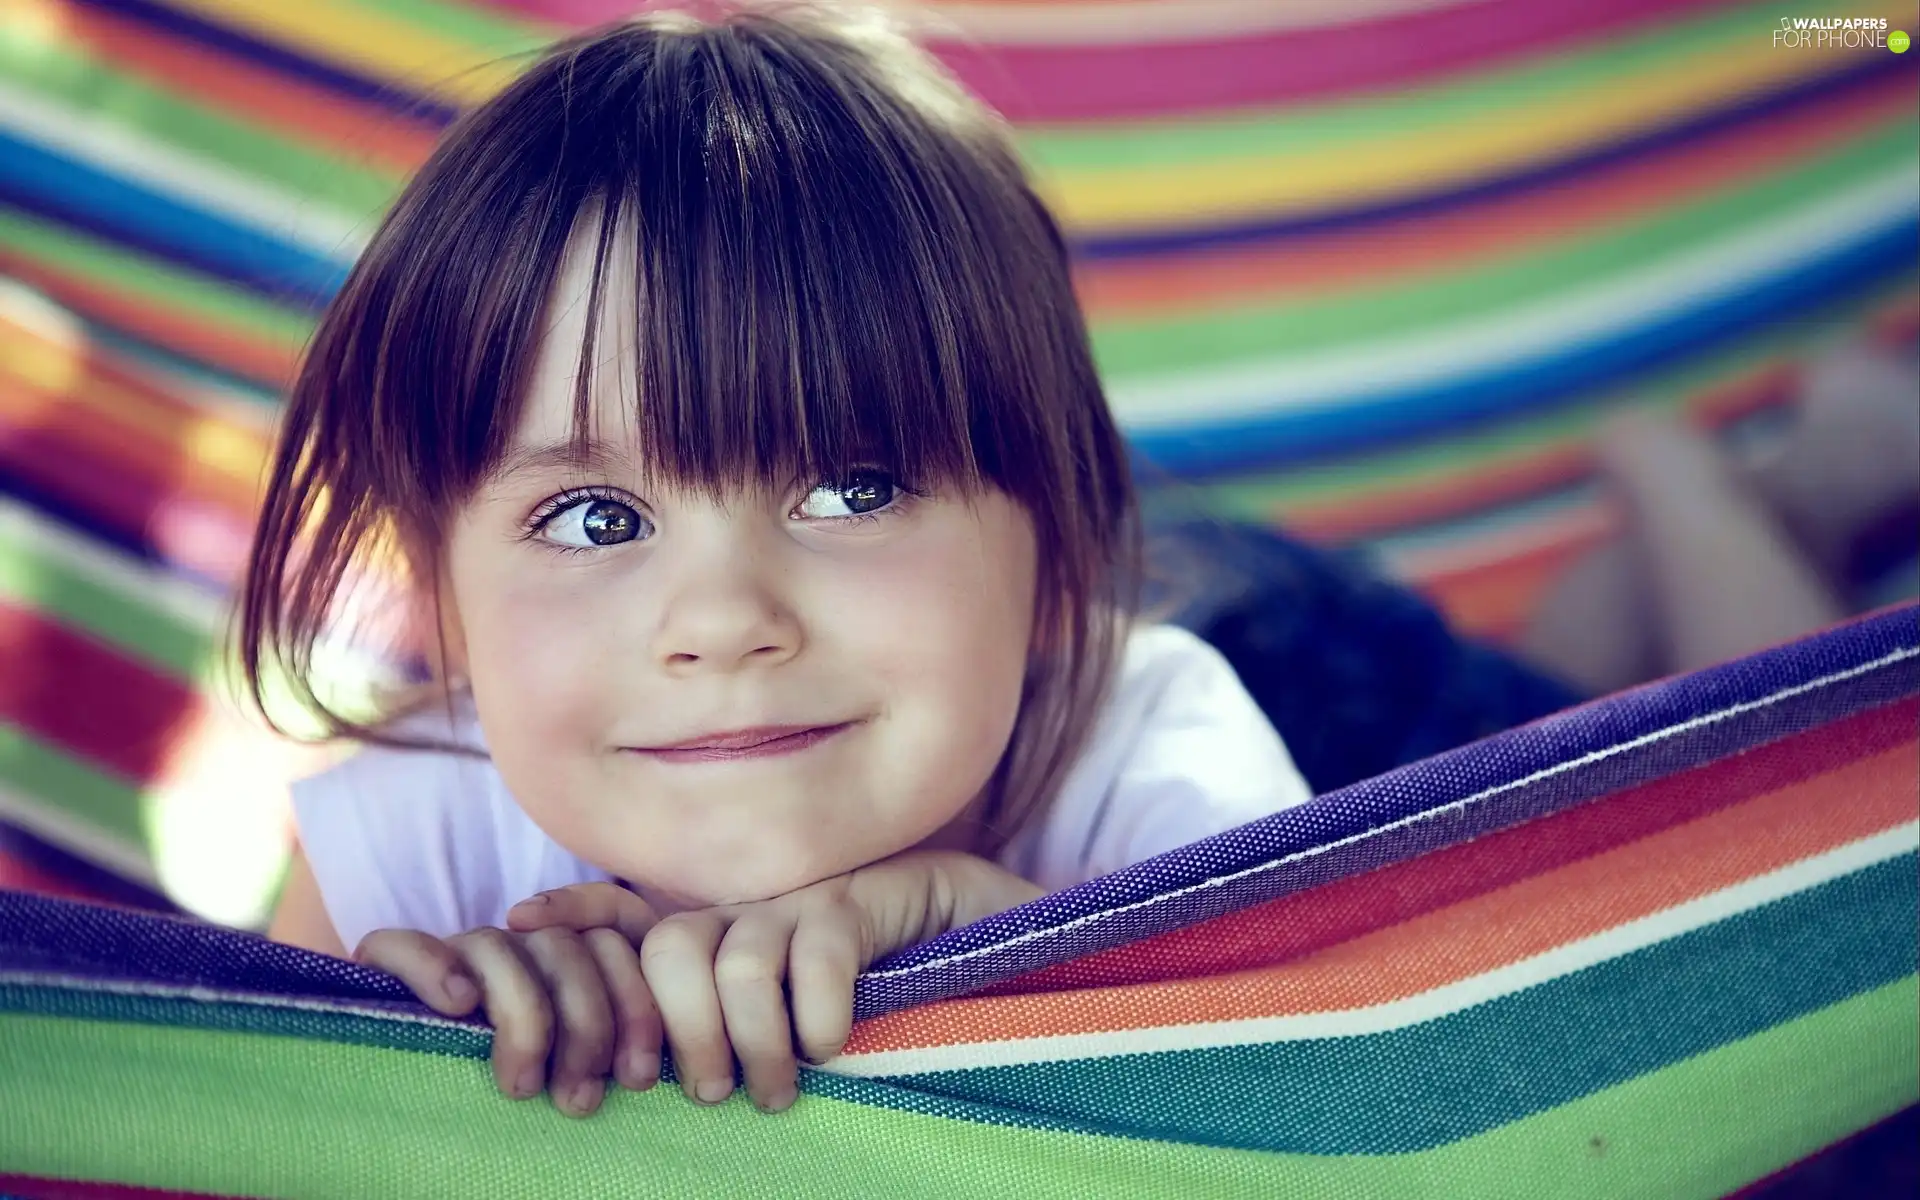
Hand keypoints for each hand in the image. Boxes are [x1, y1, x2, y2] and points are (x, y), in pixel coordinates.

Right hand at [351, 881, 660, 1116]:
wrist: (404, 1102)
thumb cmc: (515, 1092)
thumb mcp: (571, 1070)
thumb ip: (608, 1048)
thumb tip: (650, 1074)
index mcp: (570, 958)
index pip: (615, 945)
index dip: (635, 1007)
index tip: (638, 1076)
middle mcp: (516, 943)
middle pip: (566, 949)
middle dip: (586, 1026)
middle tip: (579, 1099)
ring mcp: (457, 950)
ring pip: (499, 947)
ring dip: (522, 1018)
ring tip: (521, 1086)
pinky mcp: (386, 963)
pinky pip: (404, 943)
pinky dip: (433, 967)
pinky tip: (457, 1005)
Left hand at [619, 851, 1041, 1112]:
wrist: (998, 944)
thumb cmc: (893, 1010)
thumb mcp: (801, 1040)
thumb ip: (748, 1049)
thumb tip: (681, 1103)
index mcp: (729, 946)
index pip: (637, 940)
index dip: (604, 962)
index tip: (574, 990)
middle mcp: (758, 916)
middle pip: (668, 948)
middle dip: (680, 1029)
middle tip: (716, 1095)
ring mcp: (811, 902)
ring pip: (736, 958)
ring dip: (752, 1039)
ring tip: (780, 1092)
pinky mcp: (868, 897)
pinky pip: (817, 948)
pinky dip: (817, 1011)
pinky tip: (836, 1044)